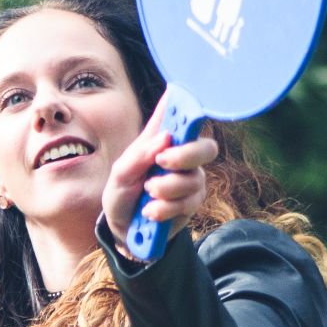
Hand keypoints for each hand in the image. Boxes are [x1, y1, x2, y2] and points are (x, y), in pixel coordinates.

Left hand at [101, 94, 218, 246]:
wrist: (124, 231)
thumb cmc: (122, 194)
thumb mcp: (119, 176)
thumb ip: (138, 157)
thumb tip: (164, 138)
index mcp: (162, 141)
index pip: (179, 116)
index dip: (186, 103)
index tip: (182, 95)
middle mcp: (182, 156)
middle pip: (206, 147)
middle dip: (186, 155)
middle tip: (162, 161)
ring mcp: (190, 180)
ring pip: (194, 180)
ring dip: (166, 188)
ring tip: (147, 194)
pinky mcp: (191, 203)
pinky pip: (188, 203)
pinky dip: (165, 208)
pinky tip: (150, 212)